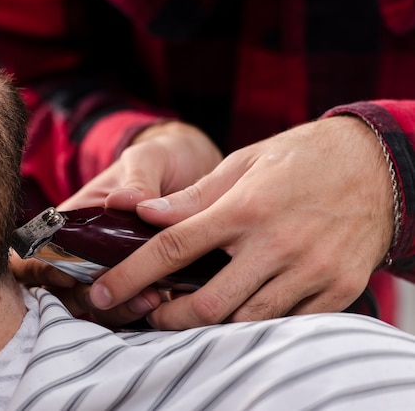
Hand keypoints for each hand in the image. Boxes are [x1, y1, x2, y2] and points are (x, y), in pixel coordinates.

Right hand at [11, 121, 221, 325]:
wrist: (197, 169)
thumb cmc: (162, 160)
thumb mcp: (149, 160)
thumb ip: (138, 179)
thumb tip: (122, 201)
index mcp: (75, 219)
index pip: (35, 251)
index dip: (39, 268)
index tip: (67, 274)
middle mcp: (87, 250)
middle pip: (64, 289)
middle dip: (85, 297)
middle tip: (119, 290)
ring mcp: (114, 270)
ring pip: (97, 305)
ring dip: (116, 309)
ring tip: (150, 298)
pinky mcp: (143, 283)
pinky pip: (130, 308)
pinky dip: (139, 311)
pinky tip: (161, 301)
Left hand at [88, 116, 394, 328]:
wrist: (378, 165)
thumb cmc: (301, 159)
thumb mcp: (243, 164)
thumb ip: (194, 197)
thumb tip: (146, 215)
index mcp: (246, 208)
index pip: (174, 248)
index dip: (131, 274)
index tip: (104, 291)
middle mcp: (278, 244)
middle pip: (208, 303)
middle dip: (167, 317)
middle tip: (149, 313)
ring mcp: (311, 271)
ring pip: (246, 321)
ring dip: (210, 325)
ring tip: (189, 311)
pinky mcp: (338, 289)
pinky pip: (287, 324)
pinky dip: (256, 322)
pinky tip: (240, 308)